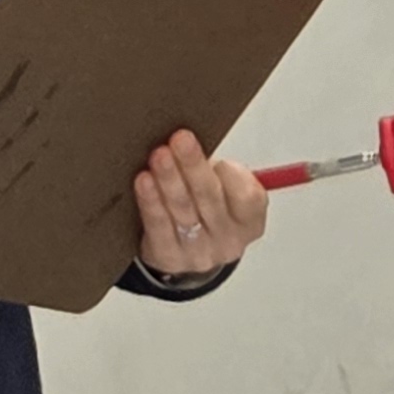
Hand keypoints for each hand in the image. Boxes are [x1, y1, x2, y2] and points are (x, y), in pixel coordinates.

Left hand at [133, 128, 266, 281]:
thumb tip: (192, 136)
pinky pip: (159, 226)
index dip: (234, 177)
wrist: (178, 252)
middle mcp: (228, 239)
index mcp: (248, 221)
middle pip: (210, 199)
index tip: (219, 158)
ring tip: (159, 156)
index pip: (249, 198)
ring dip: (170, 180)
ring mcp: (199, 252)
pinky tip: (143, 181)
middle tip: (180, 140)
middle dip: (194, 166)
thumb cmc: (199, 210)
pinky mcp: (170, 257)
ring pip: (183, 210)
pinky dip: (151, 201)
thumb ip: (216, 170)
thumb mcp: (219, 192)